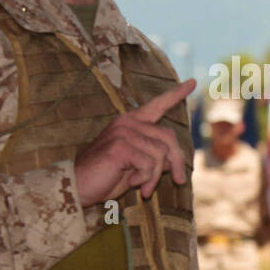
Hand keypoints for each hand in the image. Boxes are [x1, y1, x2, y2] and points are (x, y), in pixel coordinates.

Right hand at [74, 78, 194, 206]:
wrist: (77, 186)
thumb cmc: (105, 177)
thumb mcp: (136, 167)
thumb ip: (154, 159)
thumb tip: (175, 161)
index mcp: (131, 123)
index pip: (157, 105)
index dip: (176, 94)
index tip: (193, 83)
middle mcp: (127, 122)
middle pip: (169, 137)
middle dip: (176, 163)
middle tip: (178, 181)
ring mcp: (123, 132)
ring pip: (160, 154)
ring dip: (155, 176)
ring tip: (143, 187)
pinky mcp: (120, 146)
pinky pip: (150, 163)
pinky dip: (145, 178)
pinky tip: (131, 182)